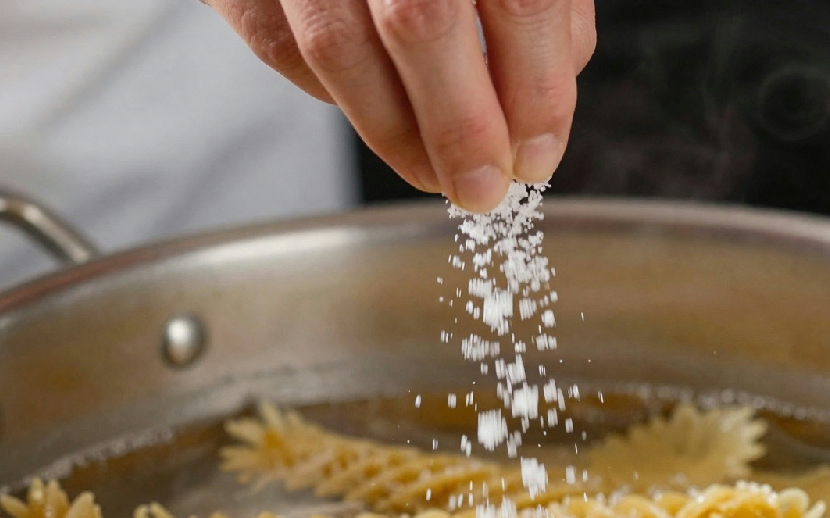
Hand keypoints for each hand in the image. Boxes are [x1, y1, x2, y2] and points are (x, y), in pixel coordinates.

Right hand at [205, 0, 595, 211]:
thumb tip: (547, 99)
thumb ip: (539, 4)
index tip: (536, 155)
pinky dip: (335, 96)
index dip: (535, 90)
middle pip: (421, 19)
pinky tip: (380, 115)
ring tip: (435, 174)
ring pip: (336, 43)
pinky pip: (281, 42)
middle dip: (460, 127)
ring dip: (395, 132)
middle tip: (481, 187)